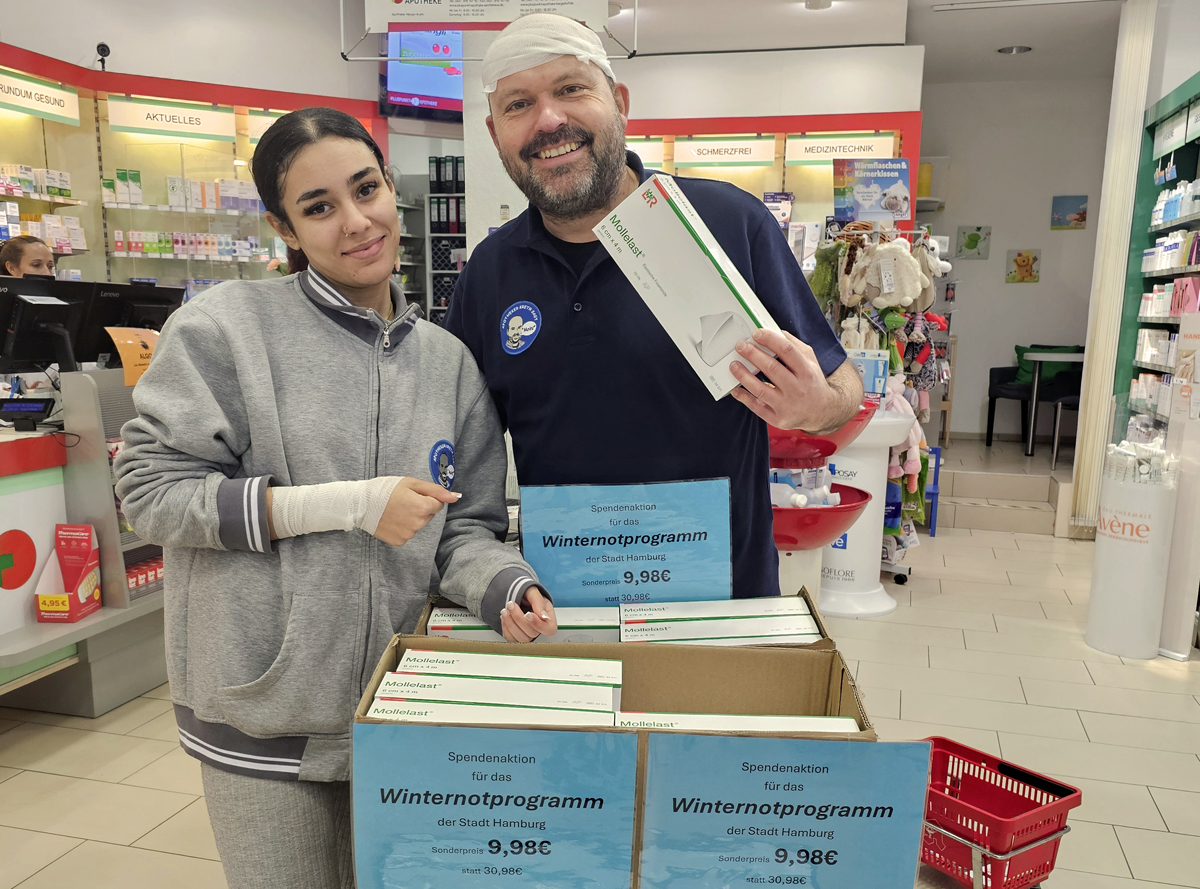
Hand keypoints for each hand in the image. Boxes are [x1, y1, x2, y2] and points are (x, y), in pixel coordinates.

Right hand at [372, 478, 459, 545]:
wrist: (361, 504)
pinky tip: (392, 519)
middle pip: (428, 515)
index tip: (412, 495)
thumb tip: (456, 497)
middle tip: (402, 502)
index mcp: (423, 507)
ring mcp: (409, 534)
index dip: (426, 497)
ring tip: (395, 510)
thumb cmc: (386, 490)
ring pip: (418, 524)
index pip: (437, 504)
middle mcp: (418, 523)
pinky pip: (408, 533)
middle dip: (420, 508)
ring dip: (411, 518)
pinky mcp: (399, 541)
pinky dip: (402, 527)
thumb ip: (436, 490)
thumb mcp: (412, 483)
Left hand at [501, 587, 556, 642]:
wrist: (516, 596)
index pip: (549, 629)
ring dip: (511, 624)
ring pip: (522, 639)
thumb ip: (539, 602)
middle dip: (519, 619)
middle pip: (533, 633)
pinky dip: (506, 628)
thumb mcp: (533, 592)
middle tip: (511, 605)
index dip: (538, 624)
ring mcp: (528, 635)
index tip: (527, 614)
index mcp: (548, 618)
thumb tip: (543, 616)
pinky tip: (504, 618)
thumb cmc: (526, 594)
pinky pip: (512, 640)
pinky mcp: (517, 638)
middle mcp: (539, 629)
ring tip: (505, 611)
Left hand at [729, 330, 861, 432]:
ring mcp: (787, 406)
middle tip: (740, 346)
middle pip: (772, 368)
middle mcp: (797, 389)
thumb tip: (776, 331)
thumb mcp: (811, 362)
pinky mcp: (778, 419)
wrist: (822, 413)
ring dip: (744, 376)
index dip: (770, 340)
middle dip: (753, 355)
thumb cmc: (812, 383)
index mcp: (806, 372)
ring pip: (761, 389)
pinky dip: (744, 397)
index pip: (787, 351)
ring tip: (733, 365)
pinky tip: (735, 389)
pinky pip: (757, 408)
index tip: (756, 333)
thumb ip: (795, 346)